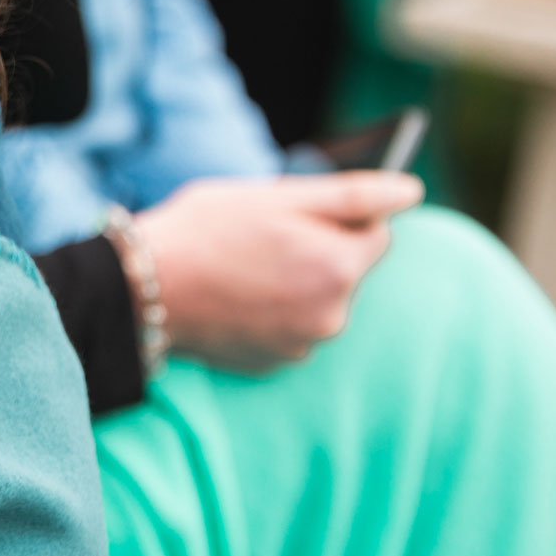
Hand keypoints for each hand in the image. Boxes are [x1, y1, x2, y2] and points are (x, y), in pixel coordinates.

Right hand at [134, 172, 422, 368]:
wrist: (143, 289)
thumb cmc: (208, 230)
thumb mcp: (278, 197)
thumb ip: (353, 194)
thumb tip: (412, 191)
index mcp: (341, 266)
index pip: (377, 233)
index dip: (339, 217)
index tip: (296, 214)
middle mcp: (334, 313)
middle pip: (348, 270)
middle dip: (318, 251)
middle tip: (263, 238)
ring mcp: (305, 344)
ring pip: (319, 300)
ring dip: (296, 283)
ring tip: (243, 269)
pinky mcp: (276, 363)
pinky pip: (293, 328)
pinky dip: (274, 312)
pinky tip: (237, 296)